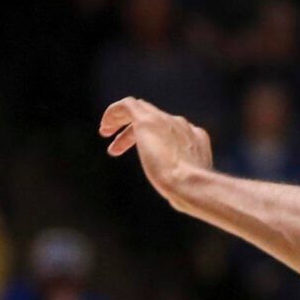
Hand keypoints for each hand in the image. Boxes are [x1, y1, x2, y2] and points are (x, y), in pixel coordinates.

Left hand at [100, 97, 214, 202]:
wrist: (189, 183)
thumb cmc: (189, 191)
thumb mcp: (189, 184)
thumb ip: (184, 181)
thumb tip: (180, 195)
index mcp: (195, 138)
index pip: (170, 129)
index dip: (151, 140)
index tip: (138, 154)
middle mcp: (181, 125)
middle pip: (155, 116)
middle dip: (133, 129)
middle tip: (115, 147)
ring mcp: (166, 121)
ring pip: (140, 108)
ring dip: (121, 120)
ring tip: (104, 132)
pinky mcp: (148, 121)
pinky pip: (127, 105)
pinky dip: (114, 111)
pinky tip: (105, 125)